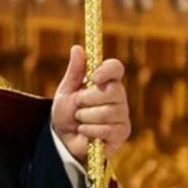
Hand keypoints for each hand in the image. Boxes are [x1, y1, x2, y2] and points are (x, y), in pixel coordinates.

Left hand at [51, 45, 130, 162]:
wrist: (64, 139)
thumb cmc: (66, 113)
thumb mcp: (66, 90)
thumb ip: (74, 71)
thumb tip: (77, 48)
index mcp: (106, 81)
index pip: (116, 68)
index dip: (107, 70)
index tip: (94, 77)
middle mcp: (119, 96)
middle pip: (112, 91)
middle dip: (87, 99)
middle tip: (78, 105)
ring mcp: (122, 114)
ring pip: (108, 111)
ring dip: (86, 117)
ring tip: (80, 119)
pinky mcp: (122, 132)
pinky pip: (108, 129)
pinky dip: (90, 130)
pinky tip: (85, 131)